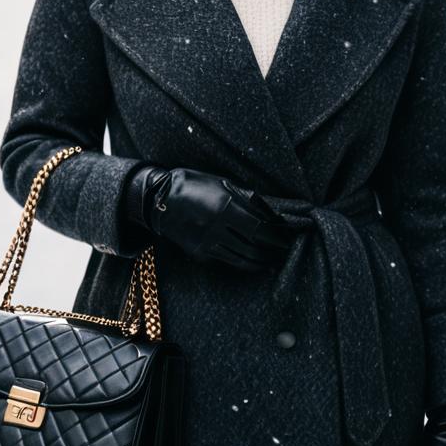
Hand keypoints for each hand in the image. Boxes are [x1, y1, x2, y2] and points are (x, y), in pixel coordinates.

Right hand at [122, 164, 292, 271]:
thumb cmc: (195, 184)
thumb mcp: (222, 182)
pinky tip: (252, 262)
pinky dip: (243, 263)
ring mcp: (206, 242)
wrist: (159, 198)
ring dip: (260, 262)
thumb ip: (247, 198)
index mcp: (225, 207)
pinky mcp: (199, 253)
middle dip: (272, 252)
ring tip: (272, 260)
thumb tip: (271, 212)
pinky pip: (226, 260)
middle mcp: (216, 227)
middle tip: (283, 252)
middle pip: (253, 247)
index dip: (276, 237)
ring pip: (240, 259)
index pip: (259, 228)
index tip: (286, 239)